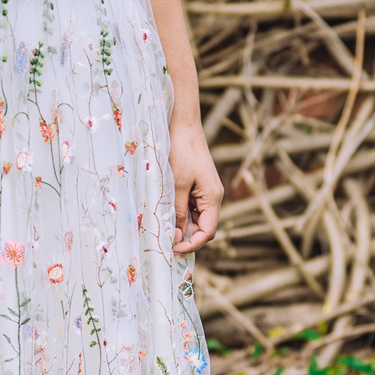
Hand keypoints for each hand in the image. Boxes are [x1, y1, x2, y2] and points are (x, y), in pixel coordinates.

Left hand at [169, 121, 223, 254]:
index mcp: (212, 197)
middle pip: (202, 227)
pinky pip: (190, 205)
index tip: (173, 249)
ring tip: (161, 226)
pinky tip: (164, 212)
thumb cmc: (180, 152)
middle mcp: (212, 196)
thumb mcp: (176, 185)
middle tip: (164, 241)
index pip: (208, 232)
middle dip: (185, 236)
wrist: (182, 125)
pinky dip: (179, 211)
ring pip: (195, 217)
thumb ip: (178, 211)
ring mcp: (204, 190)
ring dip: (180, 224)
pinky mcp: (196, 184)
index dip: (192, 244)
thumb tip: (178, 235)